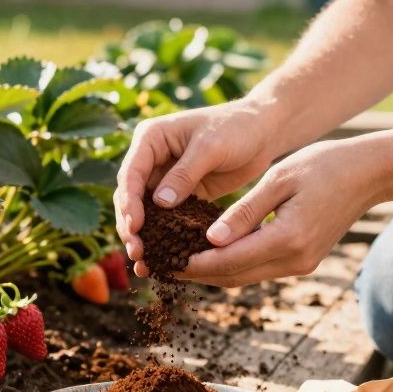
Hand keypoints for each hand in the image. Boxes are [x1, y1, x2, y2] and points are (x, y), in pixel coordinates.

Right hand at [115, 99, 278, 275]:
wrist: (262, 132)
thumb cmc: (236, 127)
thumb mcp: (210, 146)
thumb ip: (184, 173)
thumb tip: (159, 203)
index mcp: (150, 138)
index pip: (131, 173)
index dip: (130, 202)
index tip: (135, 226)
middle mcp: (151, 159)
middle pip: (130, 197)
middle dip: (131, 226)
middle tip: (137, 253)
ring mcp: (164, 178)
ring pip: (144, 212)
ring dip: (143, 236)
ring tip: (143, 263)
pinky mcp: (181, 195)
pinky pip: (166, 218)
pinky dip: (162, 238)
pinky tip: (162, 259)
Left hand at [180, 137, 392, 286]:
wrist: (367, 174)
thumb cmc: (323, 166)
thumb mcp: (278, 179)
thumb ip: (243, 212)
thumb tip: (210, 240)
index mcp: (287, 238)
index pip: (229, 261)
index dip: (194, 263)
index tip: (165, 258)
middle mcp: (295, 260)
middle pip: (234, 277)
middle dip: (198, 273)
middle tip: (164, 264)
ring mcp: (301, 265)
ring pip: (246, 276)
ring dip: (214, 271)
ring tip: (179, 258)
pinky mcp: (303, 261)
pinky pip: (260, 268)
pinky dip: (234, 264)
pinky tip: (212, 251)